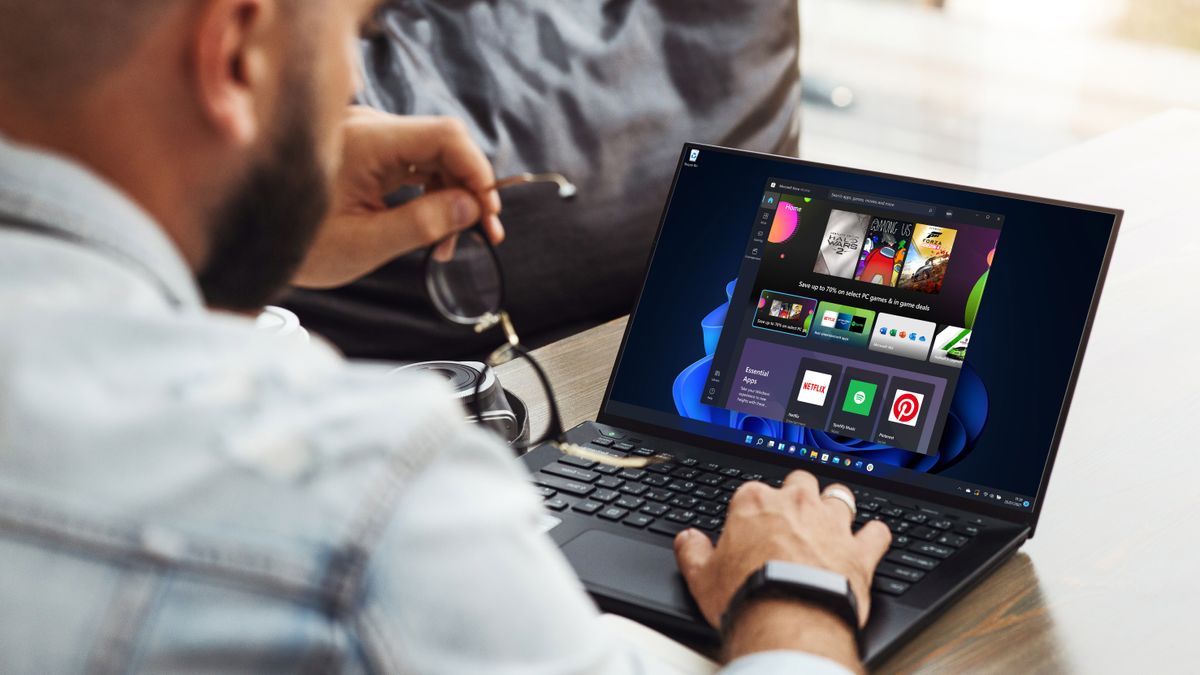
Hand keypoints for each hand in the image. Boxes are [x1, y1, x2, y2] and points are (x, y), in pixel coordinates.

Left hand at [293, 107, 503, 288]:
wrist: (250, 241)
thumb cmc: (299, 246)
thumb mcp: (365, 244)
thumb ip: (422, 224)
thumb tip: (471, 208)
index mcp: (365, 141)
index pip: (444, 135)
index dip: (477, 169)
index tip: (489, 210)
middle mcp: (368, 127)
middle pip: (443, 143)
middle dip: (469, 187)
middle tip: (485, 232)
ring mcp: (366, 136)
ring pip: (432, 155)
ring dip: (451, 195)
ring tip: (452, 242)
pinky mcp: (365, 150)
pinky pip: (412, 164)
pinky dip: (430, 193)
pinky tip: (433, 228)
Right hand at [673, 472, 889, 667]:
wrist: (789, 618)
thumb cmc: (747, 594)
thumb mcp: (702, 577)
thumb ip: (693, 552)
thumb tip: (687, 540)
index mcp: (754, 503)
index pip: (752, 491)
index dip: (751, 509)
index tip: (751, 525)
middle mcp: (796, 504)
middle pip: (800, 480)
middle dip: (797, 493)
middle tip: (792, 515)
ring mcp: (830, 523)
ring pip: (840, 495)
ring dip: (836, 505)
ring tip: (831, 519)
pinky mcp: (859, 550)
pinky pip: (876, 532)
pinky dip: (874, 536)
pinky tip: (870, 541)